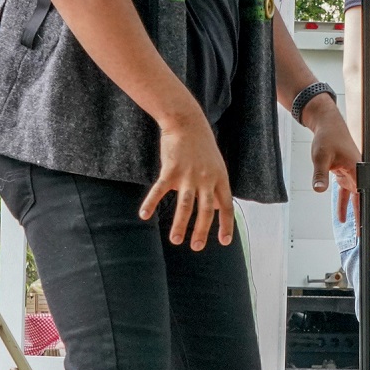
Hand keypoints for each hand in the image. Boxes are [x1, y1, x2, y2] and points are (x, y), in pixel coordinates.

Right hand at [143, 111, 236, 248]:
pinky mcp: (171, 170)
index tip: (224, 241)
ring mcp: (188, 175)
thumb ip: (216, 185)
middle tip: (196, 247)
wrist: (187, 122)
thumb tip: (215, 207)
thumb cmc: (201, 145)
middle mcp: (206, 179)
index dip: (226, 225)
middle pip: (205, 210)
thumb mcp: (216, 164)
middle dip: (201, 231)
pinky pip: (160, 190)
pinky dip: (151, 203)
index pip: (226, 206)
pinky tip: (144, 215)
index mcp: (220, 178)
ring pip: (185, 205)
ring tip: (175, 240)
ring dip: (180, 225)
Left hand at [301, 93, 360, 217]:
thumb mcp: (320, 156)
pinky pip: (346, 194)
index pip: (367, 195)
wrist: (327, 124)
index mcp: (357, 169)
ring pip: (358, 198)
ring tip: (362, 232)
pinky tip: (341, 219)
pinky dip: (344, 205)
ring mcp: (353, 174)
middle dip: (369, 217)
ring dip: (359, 214)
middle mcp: (359, 173)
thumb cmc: (327, 137)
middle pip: (367, 199)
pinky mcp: (345, 174)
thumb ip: (320, 174)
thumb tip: (318, 190)